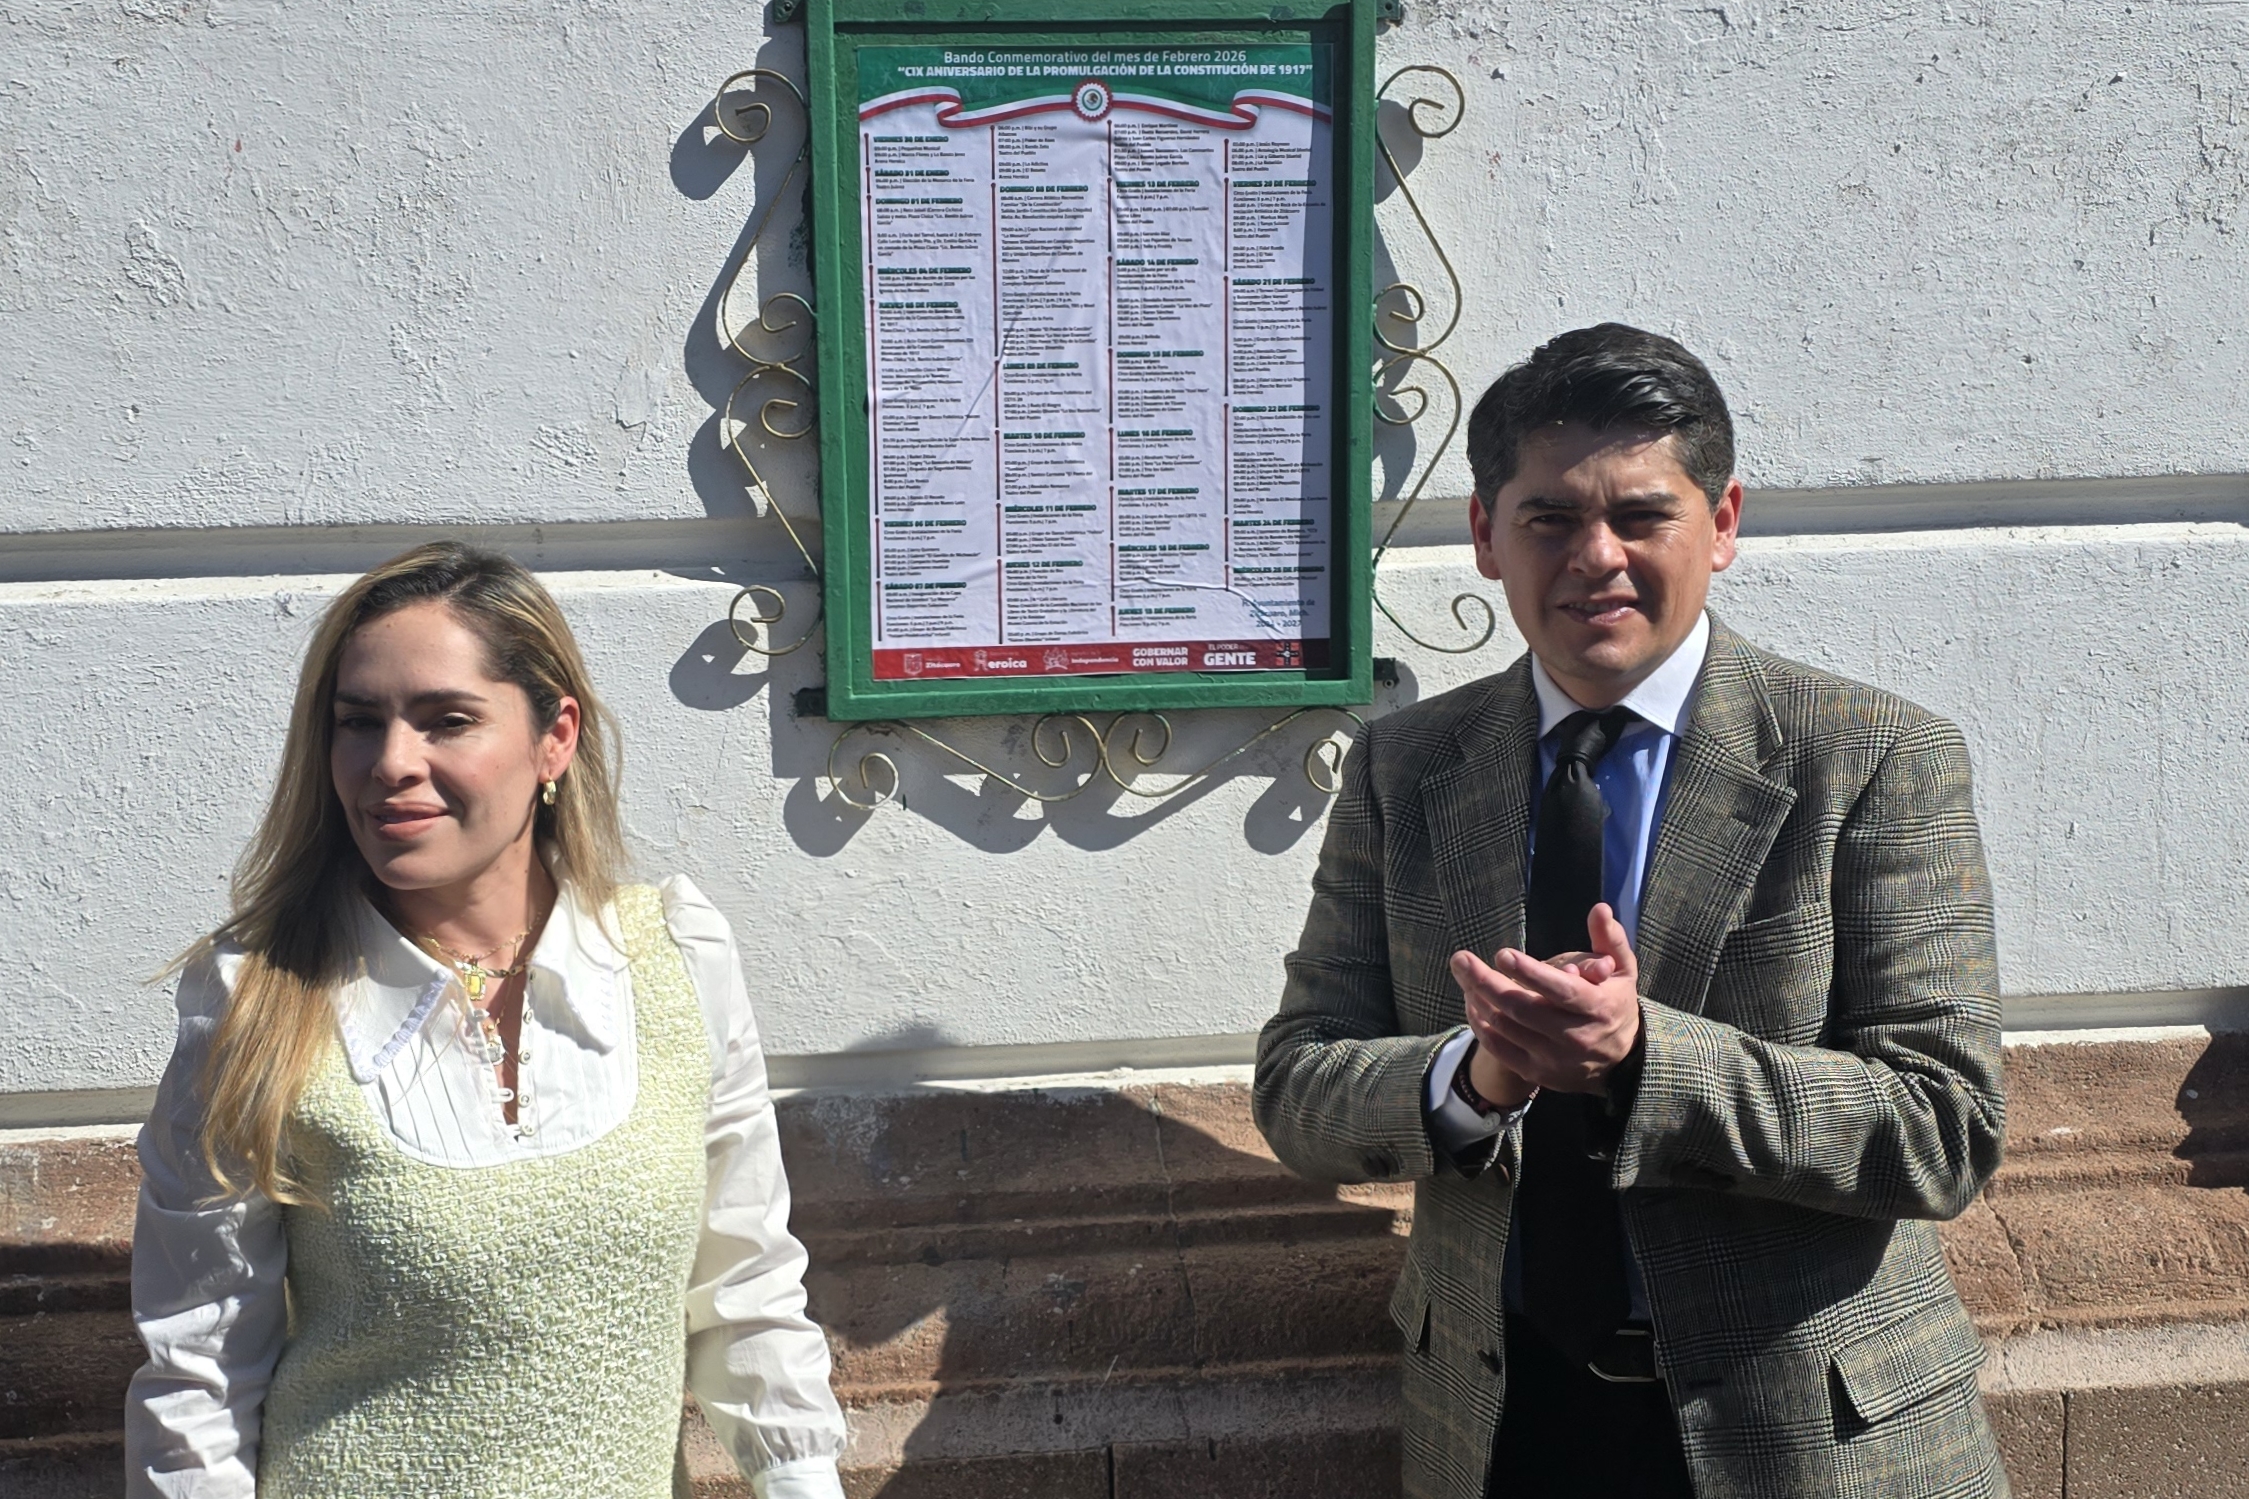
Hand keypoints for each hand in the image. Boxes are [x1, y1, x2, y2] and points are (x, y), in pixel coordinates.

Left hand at [1450, 903, 1641, 1094]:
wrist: (1620, 1059)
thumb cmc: (1614, 1002)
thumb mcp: (1623, 969)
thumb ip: (1610, 939)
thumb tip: (1599, 909)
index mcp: (1598, 1007)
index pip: (1560, 991)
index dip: (1530, 973)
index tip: (1502, 954)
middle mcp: (1576, 1036)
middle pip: (1522, 1009)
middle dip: (1486, 982)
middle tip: (1461, 959)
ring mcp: (1554, 1058)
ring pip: (1505, 1027)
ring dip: (1479, 999)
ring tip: (1464, 973)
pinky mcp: (1537, 1072)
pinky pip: (1499, 1049)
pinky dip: (1480, 1024)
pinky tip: (1472, 1001)